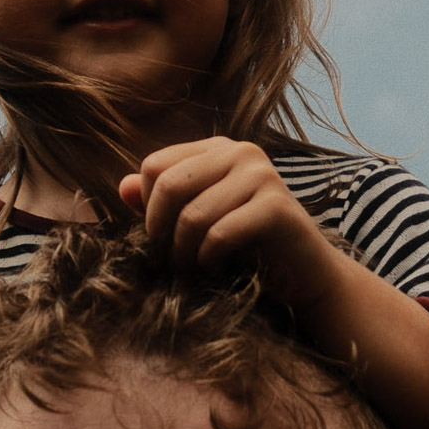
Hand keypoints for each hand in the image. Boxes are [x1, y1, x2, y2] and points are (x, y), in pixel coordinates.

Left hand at [119, 139, 428, 428]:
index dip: (147, 210)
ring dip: (183, 253)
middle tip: (168, 264)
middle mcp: (240, 152)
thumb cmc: (247, 251)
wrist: (306, 278)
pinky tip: (216, 271)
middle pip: (167, 185)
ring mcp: (262, 175)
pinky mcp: (276, 206)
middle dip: (159, 233)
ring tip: (191, 272)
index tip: (158, 242)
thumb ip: (161, 203)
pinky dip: (209, 260)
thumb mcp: (197, 224)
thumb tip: (123, 187)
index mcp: (217, 149)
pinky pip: (219, 233)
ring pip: (191, 214)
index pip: (154, 167)